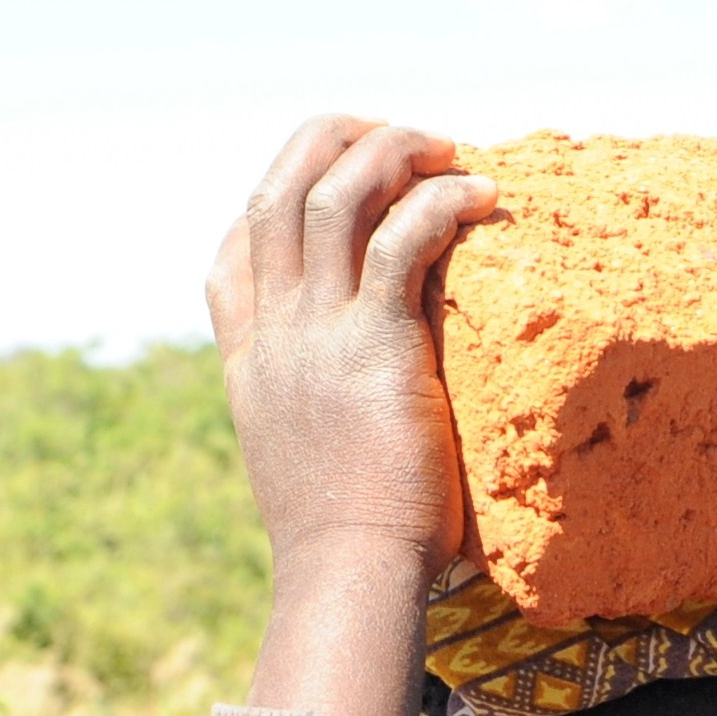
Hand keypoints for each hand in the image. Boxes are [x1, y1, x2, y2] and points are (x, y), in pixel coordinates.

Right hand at [210, 116, 496, 715]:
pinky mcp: (375, 347)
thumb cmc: (349, 545)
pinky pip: (402, 240)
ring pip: (333, 193)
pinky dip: (441, 201)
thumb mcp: (312, 464)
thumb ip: (325, 413)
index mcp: (250, 361)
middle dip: (335, 140)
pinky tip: (482, 196)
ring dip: (391, 151)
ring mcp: (315, 336)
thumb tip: (375, 406)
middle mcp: (273, 335)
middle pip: (278, 190)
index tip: (333, 183)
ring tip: (446, 146)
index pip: (234, 248)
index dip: (279, 196)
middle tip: (399, 137)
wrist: (347, 579)